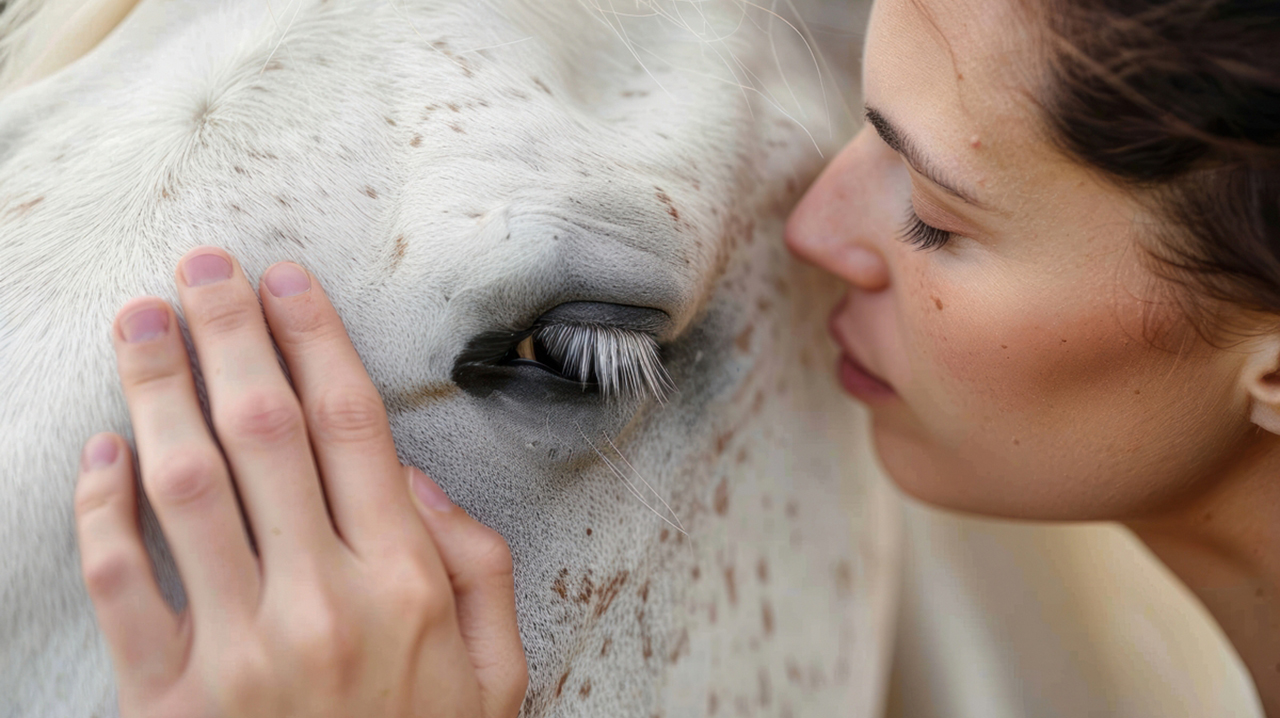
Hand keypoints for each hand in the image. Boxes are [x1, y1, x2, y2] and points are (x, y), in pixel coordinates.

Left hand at [73, 246, 526, 716]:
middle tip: (201, 267)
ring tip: (140, 323)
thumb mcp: (497, 670)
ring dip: (157, 391)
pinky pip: (123, 584)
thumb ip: (477, 563)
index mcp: (408, 580)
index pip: (351, 426)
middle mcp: (326, 599)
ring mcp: (242, 650)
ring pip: (188, 486)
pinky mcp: (171, 701)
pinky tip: (103, 452)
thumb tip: (415, 476)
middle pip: (265, 431)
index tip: (285, 280)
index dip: (314, 340)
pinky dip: (102, 510)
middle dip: (229, 333)